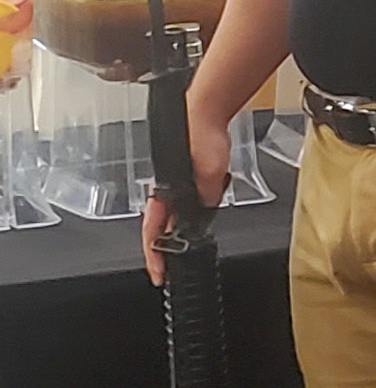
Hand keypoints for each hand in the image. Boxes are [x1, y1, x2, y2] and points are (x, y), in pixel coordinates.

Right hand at [143, 107, 234, 286]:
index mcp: (163, 193)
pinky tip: (211, 208)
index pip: (153, 232)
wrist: (207, 113)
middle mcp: (167, 191)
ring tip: (195, 240)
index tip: (159, 274)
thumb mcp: (210, 171)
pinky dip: (202, 210)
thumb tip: (208, 208)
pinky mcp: (191, 178)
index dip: (154, 256)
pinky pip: (194, 201)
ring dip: (189, 228)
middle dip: (170, 248)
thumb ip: (208, 194)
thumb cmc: (201, 135)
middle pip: (164, 228)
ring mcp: (178, 185)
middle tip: (175, 267)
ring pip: (181, 216)